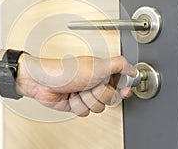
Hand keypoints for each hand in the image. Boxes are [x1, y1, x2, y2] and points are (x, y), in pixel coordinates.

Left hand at [16, 54, 135, 116]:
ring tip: (77, 90)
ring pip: (98, 108)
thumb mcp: (97, 65)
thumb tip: (134, 69)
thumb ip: (119, 64)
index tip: (124, 89)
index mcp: (103, 72)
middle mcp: (96, 83)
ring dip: (86, 100)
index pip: (122, 82)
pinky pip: (85, 113)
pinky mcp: (78, 105)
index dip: (124, 88)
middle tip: (88, 85)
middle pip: (111, 98)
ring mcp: (87, 95)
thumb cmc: (66, 71)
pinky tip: (70, 96)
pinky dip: (77, 106)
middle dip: (98, 94)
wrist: (43, 82)